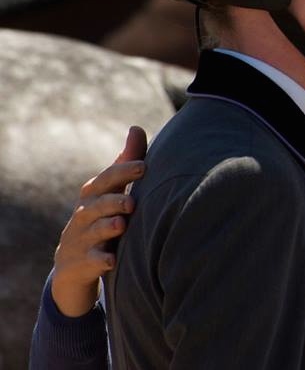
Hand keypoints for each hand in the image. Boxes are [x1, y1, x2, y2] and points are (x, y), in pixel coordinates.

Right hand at [50, 126, 147, 316]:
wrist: (74, 264)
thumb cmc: (101, 218)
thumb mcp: (111, 191)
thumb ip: (125, 163)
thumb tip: (136, 128)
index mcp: (94, 195)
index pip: (107, 179)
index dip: (123, 172)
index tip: (143, 166)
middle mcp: (84, 214)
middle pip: (97, 204)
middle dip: (113, 201)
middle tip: (131, 202)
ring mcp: (81, 239)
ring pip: (93, 231)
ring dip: (107, 227)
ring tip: (122, 224)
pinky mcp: (81, 263)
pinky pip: (90, 261)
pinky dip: (100, 260)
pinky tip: (112, 260)